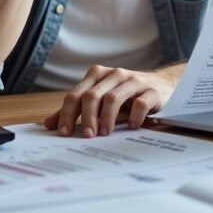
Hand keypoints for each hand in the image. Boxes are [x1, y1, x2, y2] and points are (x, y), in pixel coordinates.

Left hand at [43, 64, 183, 137]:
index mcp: (98, 76)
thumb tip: (48, 125)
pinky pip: (140, 103)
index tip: (64, 133)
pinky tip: (132, 127)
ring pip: (113, 97)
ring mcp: (134, 81)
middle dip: (87, 118)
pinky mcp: (152, 90)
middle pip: (93, 95)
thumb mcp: (101, 100)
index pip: (76, 94)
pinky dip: (134, 116)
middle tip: (87, 137)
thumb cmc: (127, 96)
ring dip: (107, 118)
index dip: (68, 114)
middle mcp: (114, 75)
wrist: (164, 85)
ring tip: (104, 134)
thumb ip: (76, 111)